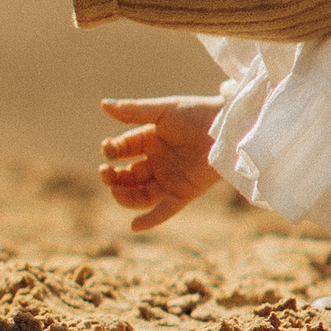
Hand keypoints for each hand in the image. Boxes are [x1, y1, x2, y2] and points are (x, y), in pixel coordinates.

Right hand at [98, 95, 223, 231]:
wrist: (227, 127)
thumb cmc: (197, 114)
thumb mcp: (162, 111)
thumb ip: (132, 111)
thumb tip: (103, 104)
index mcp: (151, 140)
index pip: (123, 150)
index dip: (112, 151)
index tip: (108, 149)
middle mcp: (158, 162)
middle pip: (128, 176)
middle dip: (113, 177)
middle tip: (105, 173)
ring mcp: (170, 179)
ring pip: (141, 195)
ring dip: (125, 197)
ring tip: (115, 192)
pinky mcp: (184, 193)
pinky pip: (165, 210)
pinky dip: (151, 219)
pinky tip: (135, 226)